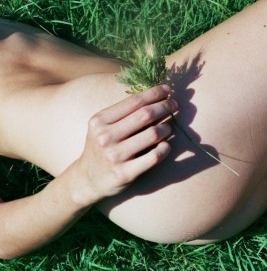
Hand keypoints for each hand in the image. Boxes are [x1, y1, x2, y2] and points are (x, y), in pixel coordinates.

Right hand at [68, 85, 177, 205]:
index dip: (154, 93)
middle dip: (164, 106)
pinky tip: (165, 146)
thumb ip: (125, 113)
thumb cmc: (102, 148)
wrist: (87, 180)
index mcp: (99, 121)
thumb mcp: (104, 127)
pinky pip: (155, 156)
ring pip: (154, 134)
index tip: (167, 89)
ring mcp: (115, 156)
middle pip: (145, 115)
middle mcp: (105, 137)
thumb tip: (157, 96)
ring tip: (168, 128)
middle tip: (174, 105)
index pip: (133, 101)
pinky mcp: (125, 173)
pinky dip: (166, 148)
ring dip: (167, 128)